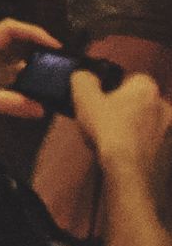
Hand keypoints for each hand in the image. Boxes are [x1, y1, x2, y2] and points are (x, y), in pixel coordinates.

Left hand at [0, 17, 64, 128]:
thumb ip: (5, 103)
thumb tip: (40, 108)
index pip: (9, 29)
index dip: (33, 32)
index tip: (55, 46)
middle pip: (18, 42)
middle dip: (40, 48)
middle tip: (63, 64)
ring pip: (18, 60)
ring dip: (36, 67)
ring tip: (59, 78)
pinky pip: (14, 76)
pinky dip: (28, 82)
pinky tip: (43, 93)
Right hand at [70, 66, 171, 185]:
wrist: (127, 168)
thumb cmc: (108, 130)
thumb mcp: (83, 96)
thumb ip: (82, 78)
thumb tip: (86, 76)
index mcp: (147, 87)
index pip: (128, 78)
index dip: (110, 88)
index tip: (99, 101)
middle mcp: (164, 105)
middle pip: (138, 100)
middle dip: (123, 107)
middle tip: (103, 119)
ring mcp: (168, 130)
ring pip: (144, 121)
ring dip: (131, 126)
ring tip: (111, 138)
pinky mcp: (168, 149)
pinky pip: (149, 140)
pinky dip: (138, 143)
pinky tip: (122, 149)